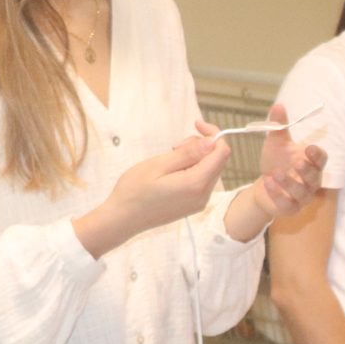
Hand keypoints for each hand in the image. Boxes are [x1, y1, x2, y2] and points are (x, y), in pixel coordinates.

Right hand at [77, 134, 230, 256]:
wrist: (123, 219)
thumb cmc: (134, 191)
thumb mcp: (158, 165)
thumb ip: (187, 154)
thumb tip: (210, 142)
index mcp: (196, 184)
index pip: (221, 153)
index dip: (213, 134)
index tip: (196, 125)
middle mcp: (204, 195)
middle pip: (217, 161)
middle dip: (202, 146)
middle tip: (174, 147)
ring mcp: (200, 202)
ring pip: (210, 170)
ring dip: (196, 158)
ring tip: (170, 159)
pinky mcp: (194, 205)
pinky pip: (202, 181)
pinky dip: (192, 169)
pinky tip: (172, 171)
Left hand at [242, 105, 325, 220]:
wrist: (265, 185)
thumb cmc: (277, 162)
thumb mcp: (276, 143)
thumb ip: (279, 126)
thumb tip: (279, 105)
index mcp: (311, 163)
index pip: (321, 160)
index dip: (317, 155)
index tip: (309, 148)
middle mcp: (311, 181)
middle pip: (315, 177)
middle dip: (307, 171)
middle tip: (298, 163)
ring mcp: (302, 196)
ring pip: (301, 192)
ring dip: (290, 183)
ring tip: (276, 174)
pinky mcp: (290, 208)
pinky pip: (287, 204)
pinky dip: (277, 195)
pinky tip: (267, 183)